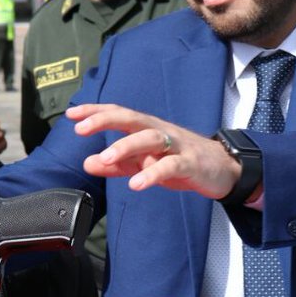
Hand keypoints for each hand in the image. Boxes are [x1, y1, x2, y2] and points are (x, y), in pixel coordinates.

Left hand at [67, 103, 242, 200]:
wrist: (223, 169)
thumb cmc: (180, 161)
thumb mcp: (145, 163)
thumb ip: (117, 164)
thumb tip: (87, 163)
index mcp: (147, 128)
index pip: (118, 114)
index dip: (95, 112)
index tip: (71, 115)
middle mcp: (160, 131)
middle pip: (132, 119)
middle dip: (105, 120)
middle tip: (81, 129)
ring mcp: (176, 146)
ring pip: (150, 139)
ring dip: (127, 146)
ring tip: (107, 158)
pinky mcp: (190, 164)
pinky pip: (170, 167)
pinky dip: (152, 174)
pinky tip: (136, 184)